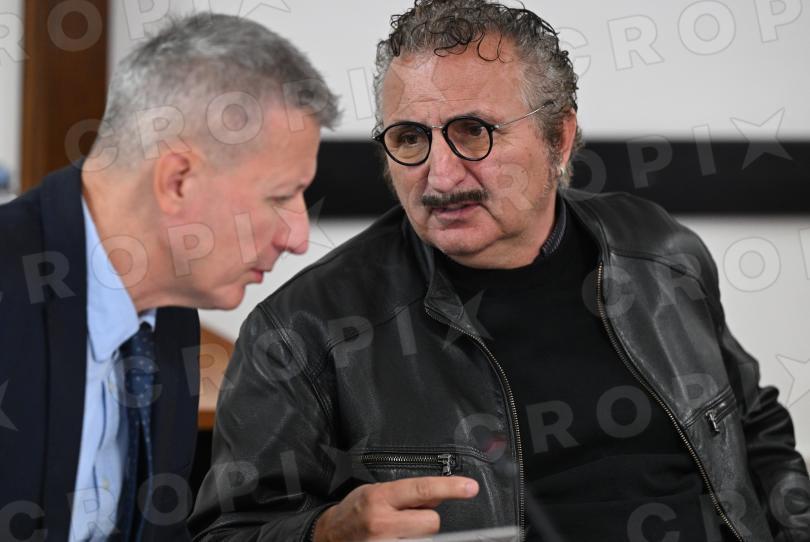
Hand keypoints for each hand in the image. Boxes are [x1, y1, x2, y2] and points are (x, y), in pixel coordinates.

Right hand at [312, 476, 478, 541]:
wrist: (329, 536)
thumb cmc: (354, 512)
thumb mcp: (377, 491)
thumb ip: (408, 493)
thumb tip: (439, 492)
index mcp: (380, 498)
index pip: (422, 489)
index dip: (450, 487)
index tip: (470, 488)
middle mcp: (382, 523)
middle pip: (432, 522)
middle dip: (425, 520)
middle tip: (406, 519)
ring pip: (425, 540)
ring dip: (416, 537)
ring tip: (395, 532)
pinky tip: (395, 538)